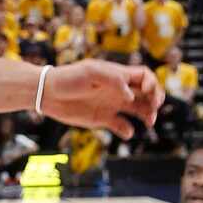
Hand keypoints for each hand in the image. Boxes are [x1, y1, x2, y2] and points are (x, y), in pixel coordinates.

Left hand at [44, 60, 161, 138]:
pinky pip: (121, 126)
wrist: (47, 93)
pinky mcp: (102, 118)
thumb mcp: (91, 72)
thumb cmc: (68, 78)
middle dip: (156, 100)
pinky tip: (125, 131)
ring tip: (149, 121)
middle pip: (147, 94)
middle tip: (154, 108)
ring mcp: (111, 104)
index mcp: (118, 76)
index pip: (144, 76)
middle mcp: (118, 90)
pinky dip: (127, 130)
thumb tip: (131, 96)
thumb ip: (114, 81)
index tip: (147, 92)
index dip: (152, 83)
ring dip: (147, 115)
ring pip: (138, 110)